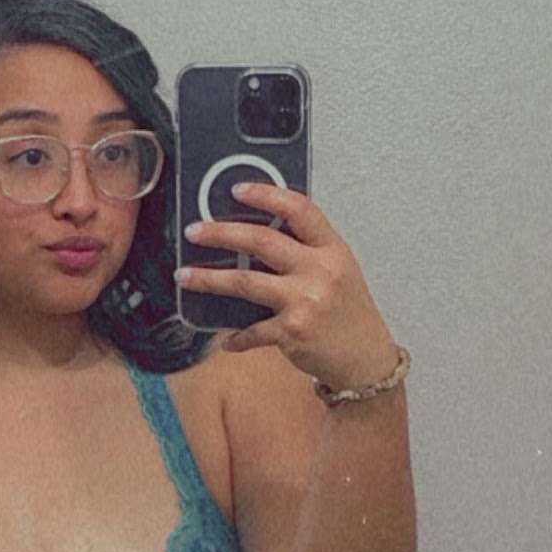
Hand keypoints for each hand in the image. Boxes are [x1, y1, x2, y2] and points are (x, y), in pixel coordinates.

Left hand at [176, 180, 398, 388]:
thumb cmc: (349, 316)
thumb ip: (306, 252)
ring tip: (184, 276)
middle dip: (221, 233)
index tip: (237, 190)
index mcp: (332, 250)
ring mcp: (306, 301)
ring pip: (244, 282)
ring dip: (208, 279)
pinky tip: (227, 339)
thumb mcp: (339, 273)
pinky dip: (236, 337)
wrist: (366, 361)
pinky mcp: (293, 331)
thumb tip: (255, 238)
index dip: (267, 195)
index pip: (300, 210)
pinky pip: (252, 330)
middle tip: (194, 231)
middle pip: (262, 240)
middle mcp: (321, 271)